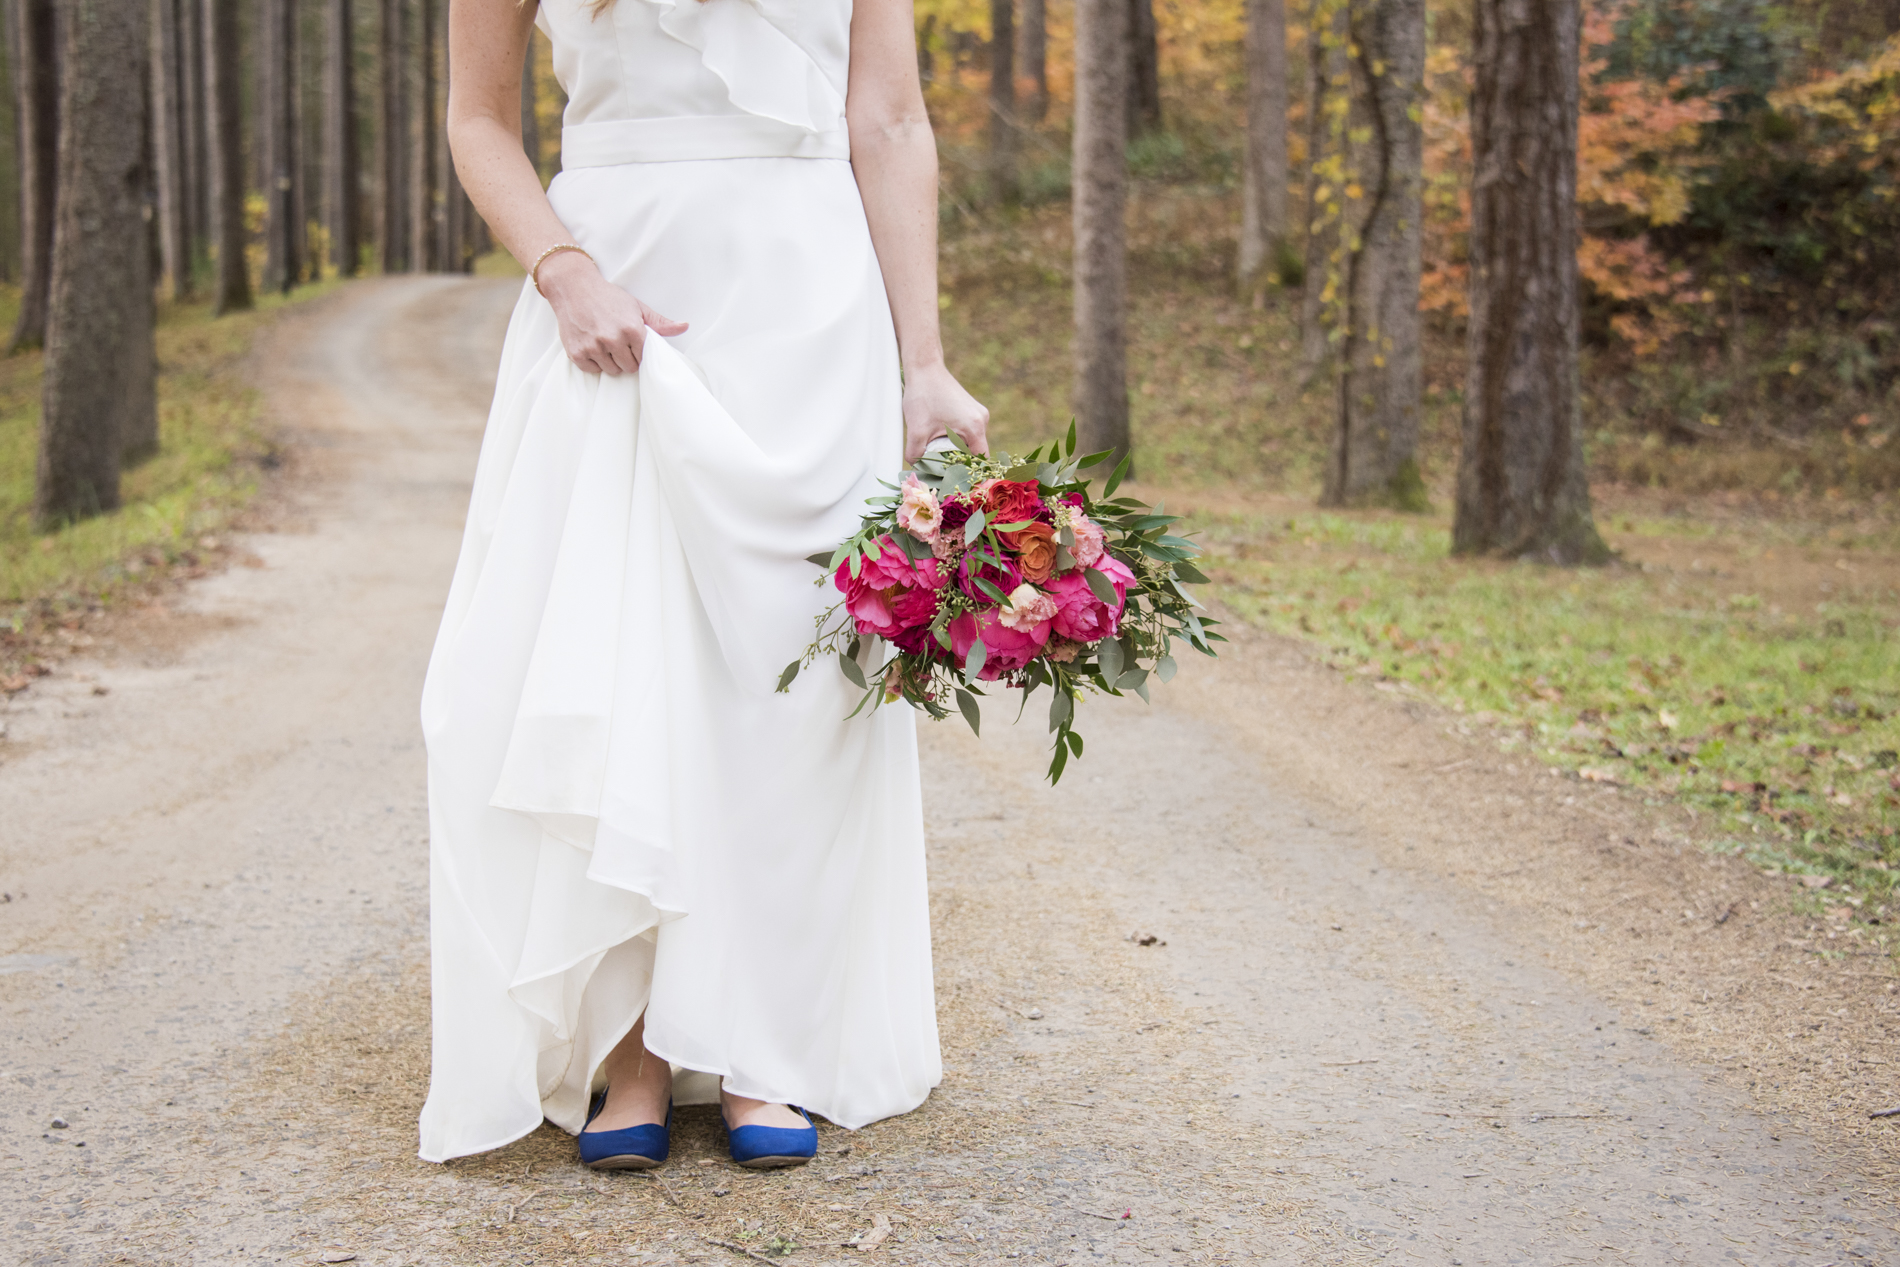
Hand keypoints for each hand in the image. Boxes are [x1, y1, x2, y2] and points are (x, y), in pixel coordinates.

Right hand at [536, 250, 686, 374]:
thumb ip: (660, 322)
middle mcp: (613, 340)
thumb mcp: (636, 306)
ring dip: (610, 361)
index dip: (638, 351)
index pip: (644, 358)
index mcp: (631, 329)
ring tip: (604, 343)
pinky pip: (592, 370)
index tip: (632, 343)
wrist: (573, 287)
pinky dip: (593, 362)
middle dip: (626, 359)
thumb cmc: (608, 297)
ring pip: (611, 370)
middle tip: (618, 343)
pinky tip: (592, 346)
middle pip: (629, 368)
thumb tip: (685, 326)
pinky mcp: (576, 353)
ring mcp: (593, 347)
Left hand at [902, 363, 988, 463]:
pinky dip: (956, 439)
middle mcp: (981, 420)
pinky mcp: (971, 409)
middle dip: (959, 462)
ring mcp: (978, 413)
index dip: (968, 472)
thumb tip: (916, 471)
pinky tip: (940, 439)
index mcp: (974, 426)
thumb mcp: (916, 430)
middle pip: (975, 452)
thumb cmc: (922, 395)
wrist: (924, 368)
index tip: (953, 480)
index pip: (979, 460)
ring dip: (956, 450)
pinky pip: (967, 432)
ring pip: (970, 442)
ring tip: (938, 455)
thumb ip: (915, 455)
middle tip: (941, 471)